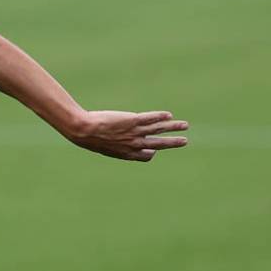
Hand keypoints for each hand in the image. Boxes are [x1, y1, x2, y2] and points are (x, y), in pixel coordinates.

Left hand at [64, 110, 188, 161]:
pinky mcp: (133, 120)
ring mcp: (135, 132)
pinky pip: (151, 119)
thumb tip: (117, 144)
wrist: (84, 130)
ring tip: (185, 126)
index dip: (151, 152)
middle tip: (184, 141)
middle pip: (159, 144)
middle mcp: (134, 144)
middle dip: (173, 143)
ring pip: (159, 130)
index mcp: (127, 153)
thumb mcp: (104, 147)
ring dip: (174, 127)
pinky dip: (161, 116)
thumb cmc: (90, 139)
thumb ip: (115, 146)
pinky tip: (168, 115)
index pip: (147, 156)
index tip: (153, 150)